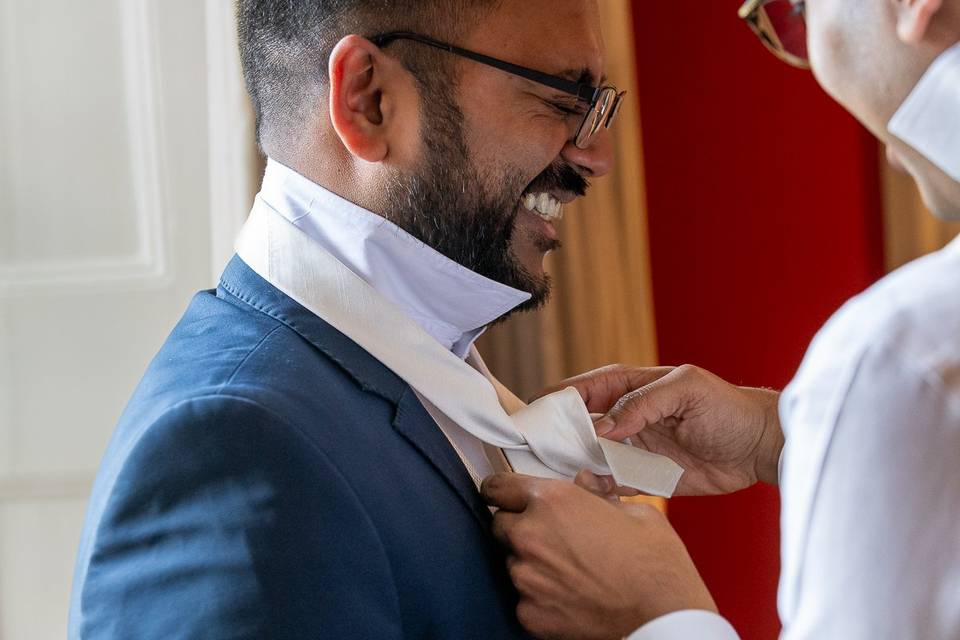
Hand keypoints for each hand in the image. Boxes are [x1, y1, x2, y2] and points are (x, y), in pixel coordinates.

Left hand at [481, 473, 716, 639]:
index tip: (502, 496)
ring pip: (512, 562)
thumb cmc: (655, 564)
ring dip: (531, 562)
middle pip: (501, 524)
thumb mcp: (634, 512)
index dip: (501, 491)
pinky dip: (539, 595)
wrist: (663, 618)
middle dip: (520, 527)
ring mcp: (527, 577)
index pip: (498, 487)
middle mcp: (531, 536)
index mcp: (553, 501)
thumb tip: (585, 486)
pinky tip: (569, 594)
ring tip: (568, 569)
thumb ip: (597, 495)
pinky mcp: (529, 613)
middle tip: (552, 536)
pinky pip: (523, 597)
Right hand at [538, 364, 782, 494]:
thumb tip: (603, 426)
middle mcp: (622, 418)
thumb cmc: (726, 407)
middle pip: (575, 427)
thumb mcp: (685, 390)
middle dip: (554, 438)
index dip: (552, 401)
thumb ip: (641, 403)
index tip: (530, 416)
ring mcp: (630, 449)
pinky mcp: (643, 477)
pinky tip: (589, 491)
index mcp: (627, 387)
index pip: (579, 391)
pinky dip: (597, 489)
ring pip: (588, 457)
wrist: (758, 448)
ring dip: (572, 466)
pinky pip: (611, 484)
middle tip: (535, 452)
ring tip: (557, 476)